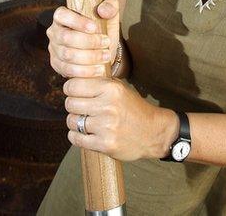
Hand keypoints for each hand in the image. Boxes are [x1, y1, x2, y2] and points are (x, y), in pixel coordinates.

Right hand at [47, 0, 119, 78]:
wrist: (102, 50)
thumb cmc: (102, 29)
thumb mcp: (110, 16)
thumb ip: (110, 7)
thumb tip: (102, 10)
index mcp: (62, 16)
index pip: (62, 15)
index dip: (76, 21)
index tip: (94, 27)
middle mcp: (54, 32)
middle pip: (66, 37)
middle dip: (89, 42)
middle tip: (106, 43)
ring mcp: (54, 49)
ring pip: (68, 55)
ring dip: (90, 57)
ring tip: (106, 56)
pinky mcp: (57, 64)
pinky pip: (68, 69)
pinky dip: (85, 71)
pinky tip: (99, 69)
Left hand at [63, 77, 178, 161]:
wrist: (155, 132)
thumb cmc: (134, 109)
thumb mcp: (120, 89)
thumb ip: (98, 83)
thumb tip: (72, 79)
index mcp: (111, 89)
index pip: (73, 85)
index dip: (71, 89)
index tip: (74, 92)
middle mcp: (108, 106)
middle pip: (70, 103)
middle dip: (73, 105)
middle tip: (81, 108)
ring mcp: (106, 127)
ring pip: (72, 121)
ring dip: (75, 121)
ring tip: (85, 121)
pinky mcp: (105, 144)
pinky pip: (76, 138)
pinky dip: (76, 136)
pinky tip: (85, 133)